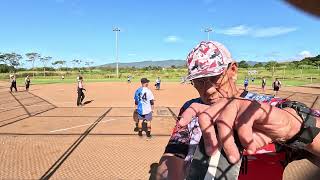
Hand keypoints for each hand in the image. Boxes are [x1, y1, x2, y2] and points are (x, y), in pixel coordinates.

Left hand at [178, 98, 301, 163]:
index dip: (188, 114)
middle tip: (213, 152)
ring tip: (233, 157)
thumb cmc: (255, 134)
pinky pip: (242, 123)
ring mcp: (237, 104)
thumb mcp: (237, 140)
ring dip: (228, 142)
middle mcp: (225, 105)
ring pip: (224, 122)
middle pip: (208, 117)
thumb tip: (212, 151)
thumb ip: (225, 142)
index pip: (199, 109)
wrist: (279, 128)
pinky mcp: (251, 106)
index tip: (181, 124)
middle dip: (208, 137)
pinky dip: (245, 138)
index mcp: (218, 112)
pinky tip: (249, 146)